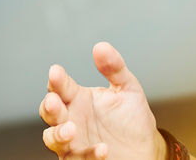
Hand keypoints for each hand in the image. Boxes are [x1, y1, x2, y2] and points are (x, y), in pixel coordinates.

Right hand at [39, 42, 164, 159]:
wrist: (145, 147)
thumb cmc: (132, 119)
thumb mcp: (127, 89)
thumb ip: (114, 68)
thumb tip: (101, 47)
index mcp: (79, 99)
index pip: (61, 87)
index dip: (57, 80)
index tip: (56, 72)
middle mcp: (72, 119)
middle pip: (51, 112)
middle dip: (50, 107)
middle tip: (55, 101)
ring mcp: (74, 141)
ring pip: (54, 139)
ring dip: (59, 135)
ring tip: (71, 129)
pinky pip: (78, 159)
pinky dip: (88, 154)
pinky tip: (102, 148)